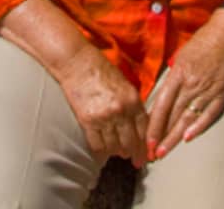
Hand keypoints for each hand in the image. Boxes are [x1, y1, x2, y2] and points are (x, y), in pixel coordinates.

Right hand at [56, 43, 149, 166]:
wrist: (77, 62)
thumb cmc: (101, 70)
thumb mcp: (125, 85)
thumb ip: (134, 105)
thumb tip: (139, 126)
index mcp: (133, 100)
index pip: (145, 130)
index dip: (146, 145)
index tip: (146, 154)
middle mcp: (121, 110)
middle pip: (131, 142)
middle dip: (133, 154)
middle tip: (133, 160)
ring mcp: (104, 117)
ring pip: (114, 146)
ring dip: (117, 152)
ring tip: (117, 153)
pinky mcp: (87, 121)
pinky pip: (97, 144)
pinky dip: (101, 150)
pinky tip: (103, 149)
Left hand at [144, 13, 223, 161]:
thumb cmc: (202, 44)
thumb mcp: (181, 57)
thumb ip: (172, 78)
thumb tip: (161, 96)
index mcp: (178, 74)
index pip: (161, 104)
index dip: (153, 123)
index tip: (146, 138)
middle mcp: (191, 84)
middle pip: (173, 115)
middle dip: (161, 136)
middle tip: (151, 153)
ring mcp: (207, 90)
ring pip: (188, 118)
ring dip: (175, 137)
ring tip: (164, 152)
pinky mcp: (222, 93)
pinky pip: (209, 113)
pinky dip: (199, 126)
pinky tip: (188, 138)